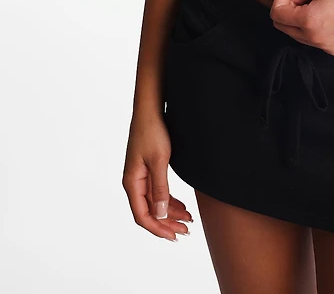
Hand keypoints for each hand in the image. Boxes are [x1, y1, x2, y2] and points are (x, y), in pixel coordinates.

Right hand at [123, 112, 192, 241]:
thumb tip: (161, 214)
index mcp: (132, 182)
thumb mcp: (159, 160)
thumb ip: (160, 188)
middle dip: (167, 224)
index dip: (158, 228)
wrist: (150, 110)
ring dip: (170, 213)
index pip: (143, 215)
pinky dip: (170, 201)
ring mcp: (140, 177)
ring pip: (155, 203)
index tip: (174, 236)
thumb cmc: (152, 131)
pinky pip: (158, 192)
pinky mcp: (148, 170)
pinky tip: (182, 206)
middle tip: (186, 231)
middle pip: (149, 212)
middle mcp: (134, 182)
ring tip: (188, 221)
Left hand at [267, 0, 333, 54]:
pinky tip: (327, 13)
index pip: (276, 13)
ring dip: (299, 17)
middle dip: (288, 8)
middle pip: (282, 26)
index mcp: (309, 21)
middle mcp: (314, 39)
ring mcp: (324, 47)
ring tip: (318, 2)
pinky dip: (311, 27)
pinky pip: (310, 40)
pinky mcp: (333, 50)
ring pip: (295, 34)